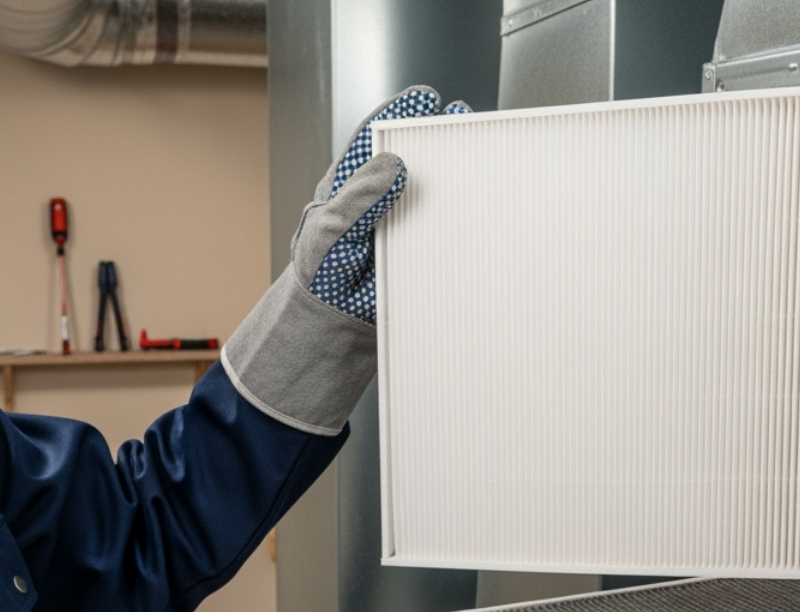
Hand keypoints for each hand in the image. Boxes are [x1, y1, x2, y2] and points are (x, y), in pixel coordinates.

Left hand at [302, 87, 470, 323]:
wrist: (331, 323)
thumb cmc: (319, 273)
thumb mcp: (328, 231)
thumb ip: (357, 199)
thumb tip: (393, 165)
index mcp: (354, 184)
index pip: (378, 140)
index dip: (402, 115)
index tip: (425, 99)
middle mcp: (383, 198)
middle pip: (414, 159)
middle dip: (440, 137)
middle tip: (462, 119)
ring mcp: (405, 222)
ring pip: (435, 192)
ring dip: (458, 174)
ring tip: (479, 154)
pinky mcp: (422, 249)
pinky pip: (446, 230)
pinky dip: (464, 216)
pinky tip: (480, 206)